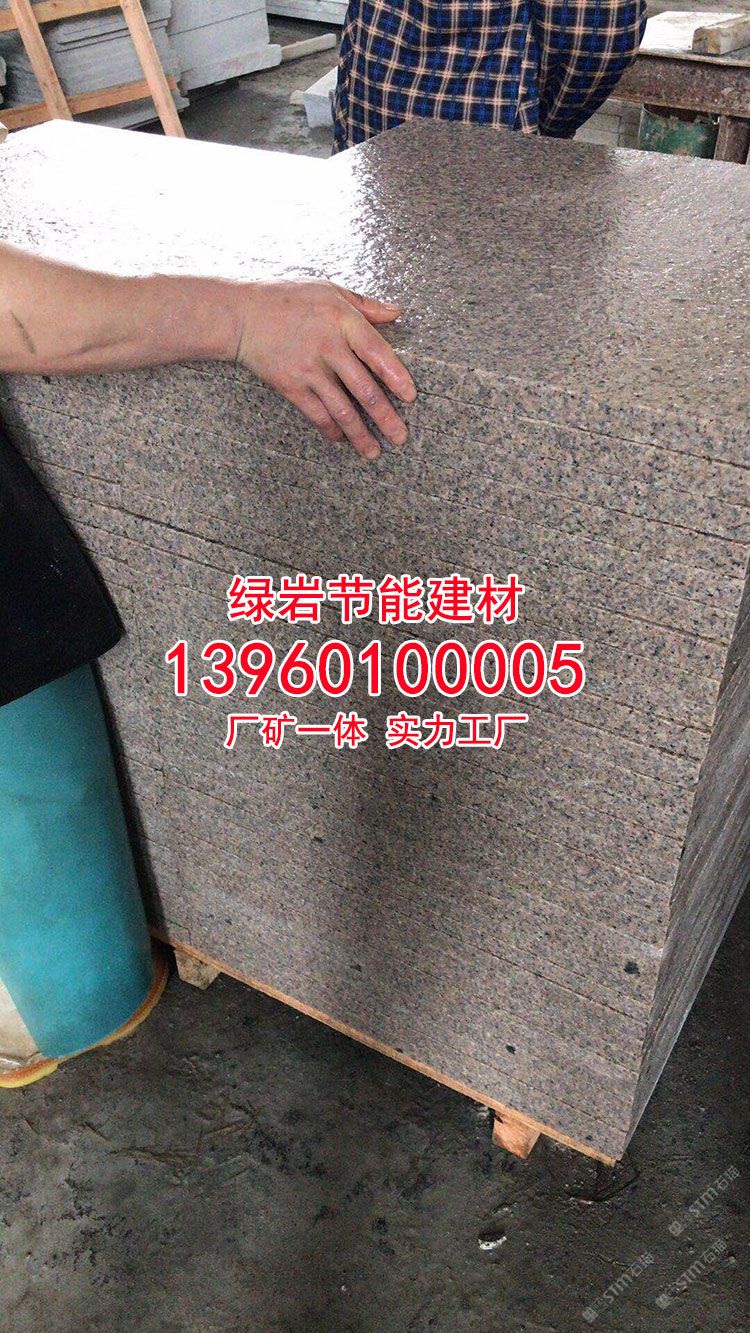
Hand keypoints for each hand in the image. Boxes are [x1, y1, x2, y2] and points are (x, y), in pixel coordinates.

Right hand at [235, 280, 416, 459]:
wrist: (241, 315)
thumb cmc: (287, 298)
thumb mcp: (328, 290)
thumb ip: (364, 304)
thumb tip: (396, 312)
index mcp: (341, 320)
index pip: (377, 352)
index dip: (396, 376)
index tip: (410, 397)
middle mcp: (327, 347)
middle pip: (364, 389)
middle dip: (385, 417)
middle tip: (401, 437)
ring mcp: (309, 370)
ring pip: (342, 409)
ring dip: (360, 434)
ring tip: (375, 452)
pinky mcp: (291, 386)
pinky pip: (316, 414)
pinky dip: (331, 429)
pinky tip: (342, 439)